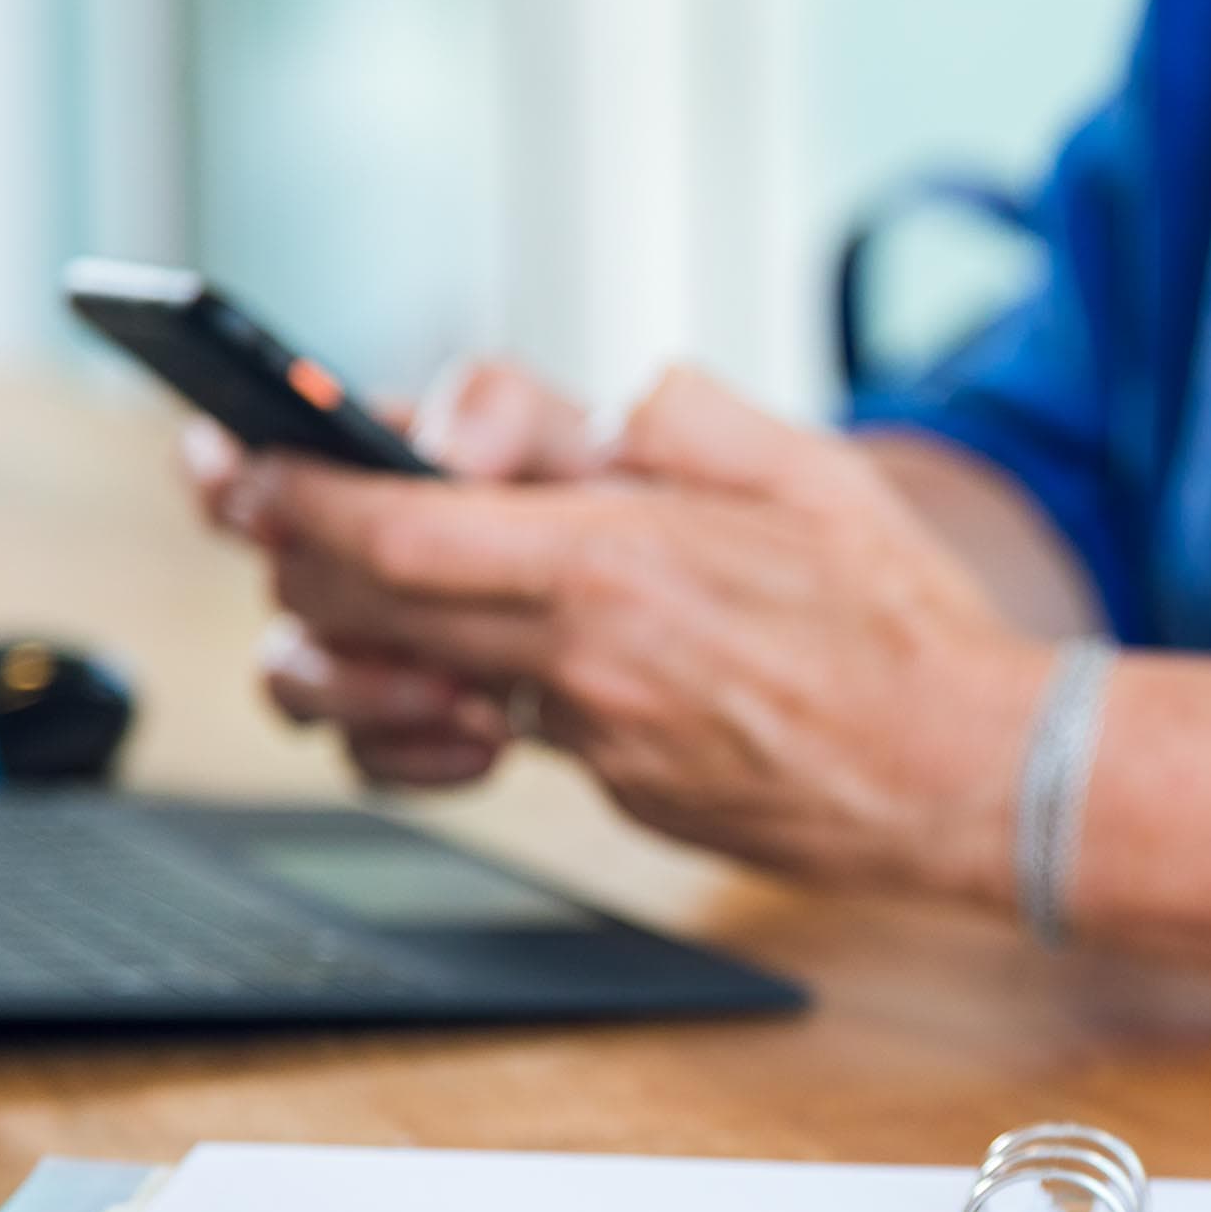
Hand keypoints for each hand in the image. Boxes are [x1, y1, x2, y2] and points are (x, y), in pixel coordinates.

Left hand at [234, 367, 1050, 893]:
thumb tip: (593, 413)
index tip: (234, 467)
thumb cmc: (905, 621)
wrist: (975, 775)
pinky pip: (503, 748)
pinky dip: (457, 720)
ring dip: (347, 663)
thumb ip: (676, 415)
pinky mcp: (621, 798)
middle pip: (363, 613)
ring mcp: (596, 742)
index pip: (389, 531)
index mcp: (616, 561)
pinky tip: (467, 698)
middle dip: (287, 560)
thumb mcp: (803, 463)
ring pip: (404, 702)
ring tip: (348, 627)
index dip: (286, 499)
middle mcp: (583, 660)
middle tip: (252, 514)